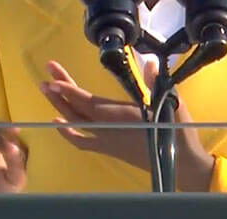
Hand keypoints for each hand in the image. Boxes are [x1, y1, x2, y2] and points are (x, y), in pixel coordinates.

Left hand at [39, 60, 213, 190]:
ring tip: (47, 90)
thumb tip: (151, 61)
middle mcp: (108, 128)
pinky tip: (57, 122)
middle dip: (60, 91)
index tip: (53, 79)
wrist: (179, 163)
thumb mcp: (170, 102)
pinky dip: (67, 132)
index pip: (88, 102)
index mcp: (121, 116)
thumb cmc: (175, 131)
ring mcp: (106, 140)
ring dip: (60, 106)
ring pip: (75, 123)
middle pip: (77, 109)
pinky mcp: (108, 148)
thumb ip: (156, 82)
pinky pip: (81, 141)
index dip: (69, 90)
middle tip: (46, 74)